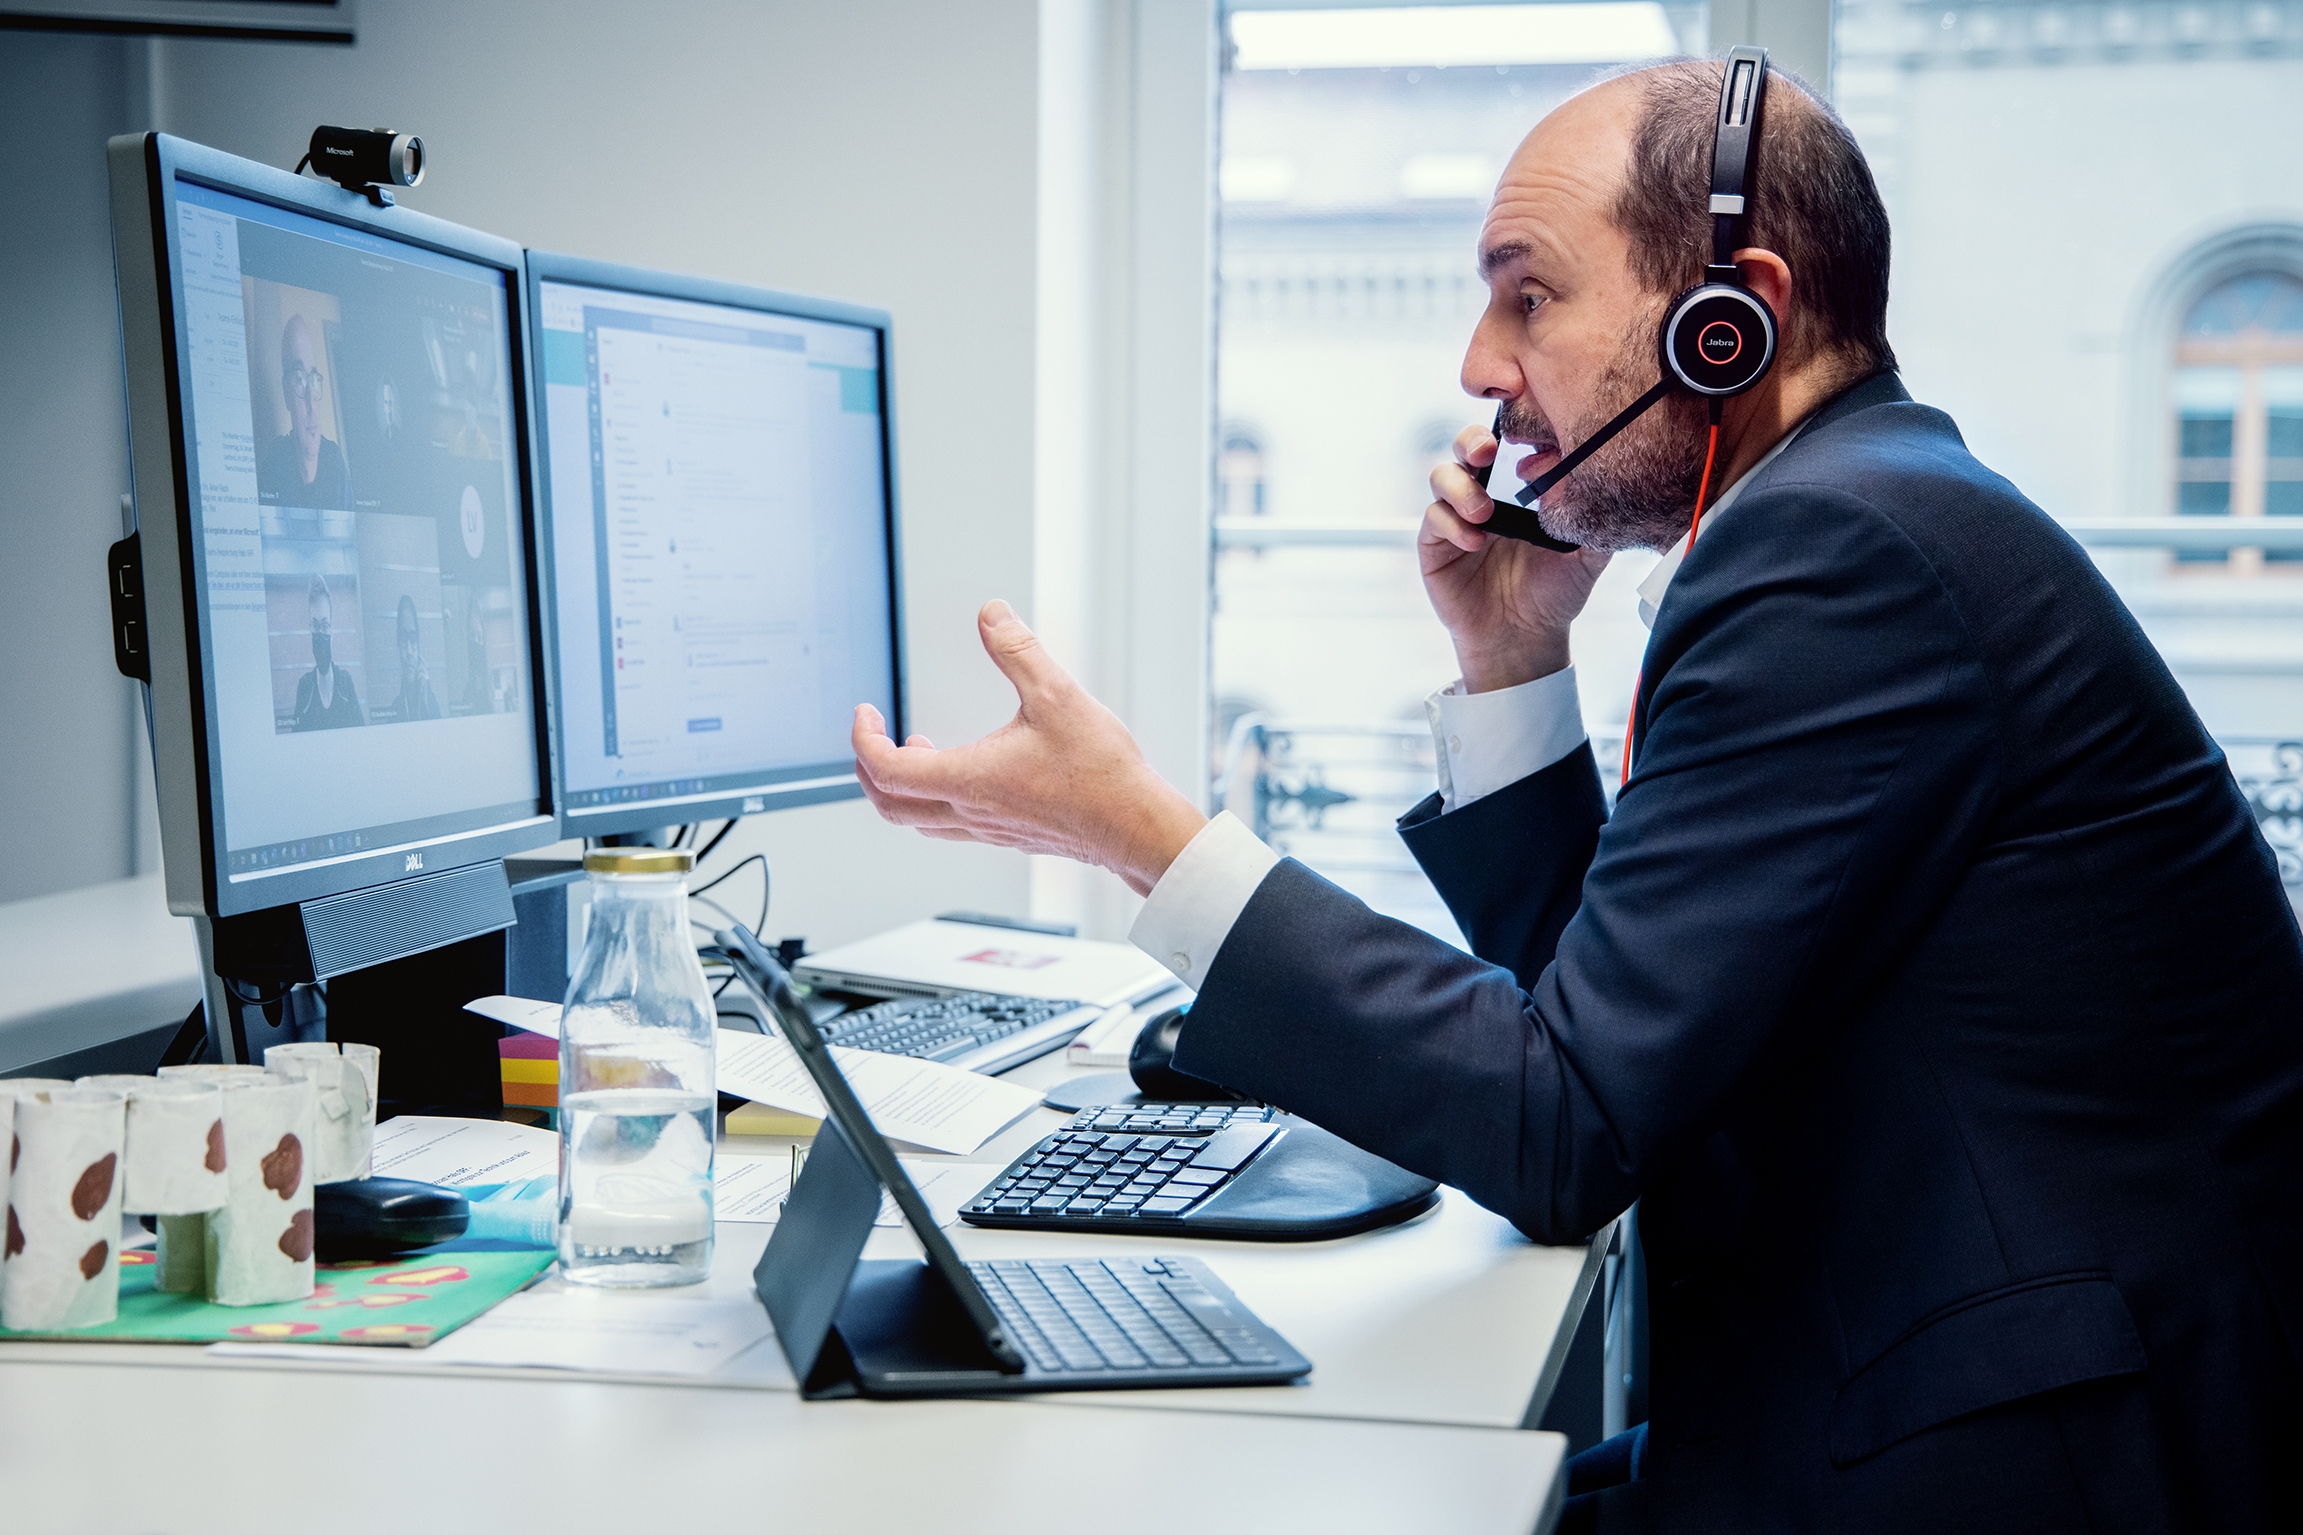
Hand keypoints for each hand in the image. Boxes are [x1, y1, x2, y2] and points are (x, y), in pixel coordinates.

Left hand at [852, 600, 1207, 895]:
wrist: (1135, 827)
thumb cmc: (1101, 776)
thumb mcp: (1057, 696)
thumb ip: (1018, 651)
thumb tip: (991, 617)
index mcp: (968, 779)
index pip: (886, 769)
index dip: (864, 738)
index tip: (867, 712)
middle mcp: (969, 812)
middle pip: (889, 804)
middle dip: (869, 767)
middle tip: (874, 735)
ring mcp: (987, 830)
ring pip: (917, 821)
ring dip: (901, 787)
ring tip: (917, 749)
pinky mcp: (1008, 837)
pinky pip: (949, 826)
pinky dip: (933, 801)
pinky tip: (964, 773)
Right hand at [1422, 422, 1611, 691]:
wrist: (1525, 638)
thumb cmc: (1555, 593)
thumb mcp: (1588, 555)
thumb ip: (1593, 519)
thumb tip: (1598, 480)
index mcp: (1517, 488)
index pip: (1508, 442)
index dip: (1510, 427)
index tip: (1526, 430)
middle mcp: (1483, 494)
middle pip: (1465, 446)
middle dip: (1472, 441)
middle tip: (1488, 453)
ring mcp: (1456, 518)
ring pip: (1442, 476)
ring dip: (1461, 488)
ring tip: (1484, 513)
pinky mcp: (1435, 545)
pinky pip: (1433, 519)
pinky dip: (1451, 524)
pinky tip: (1474, 543)